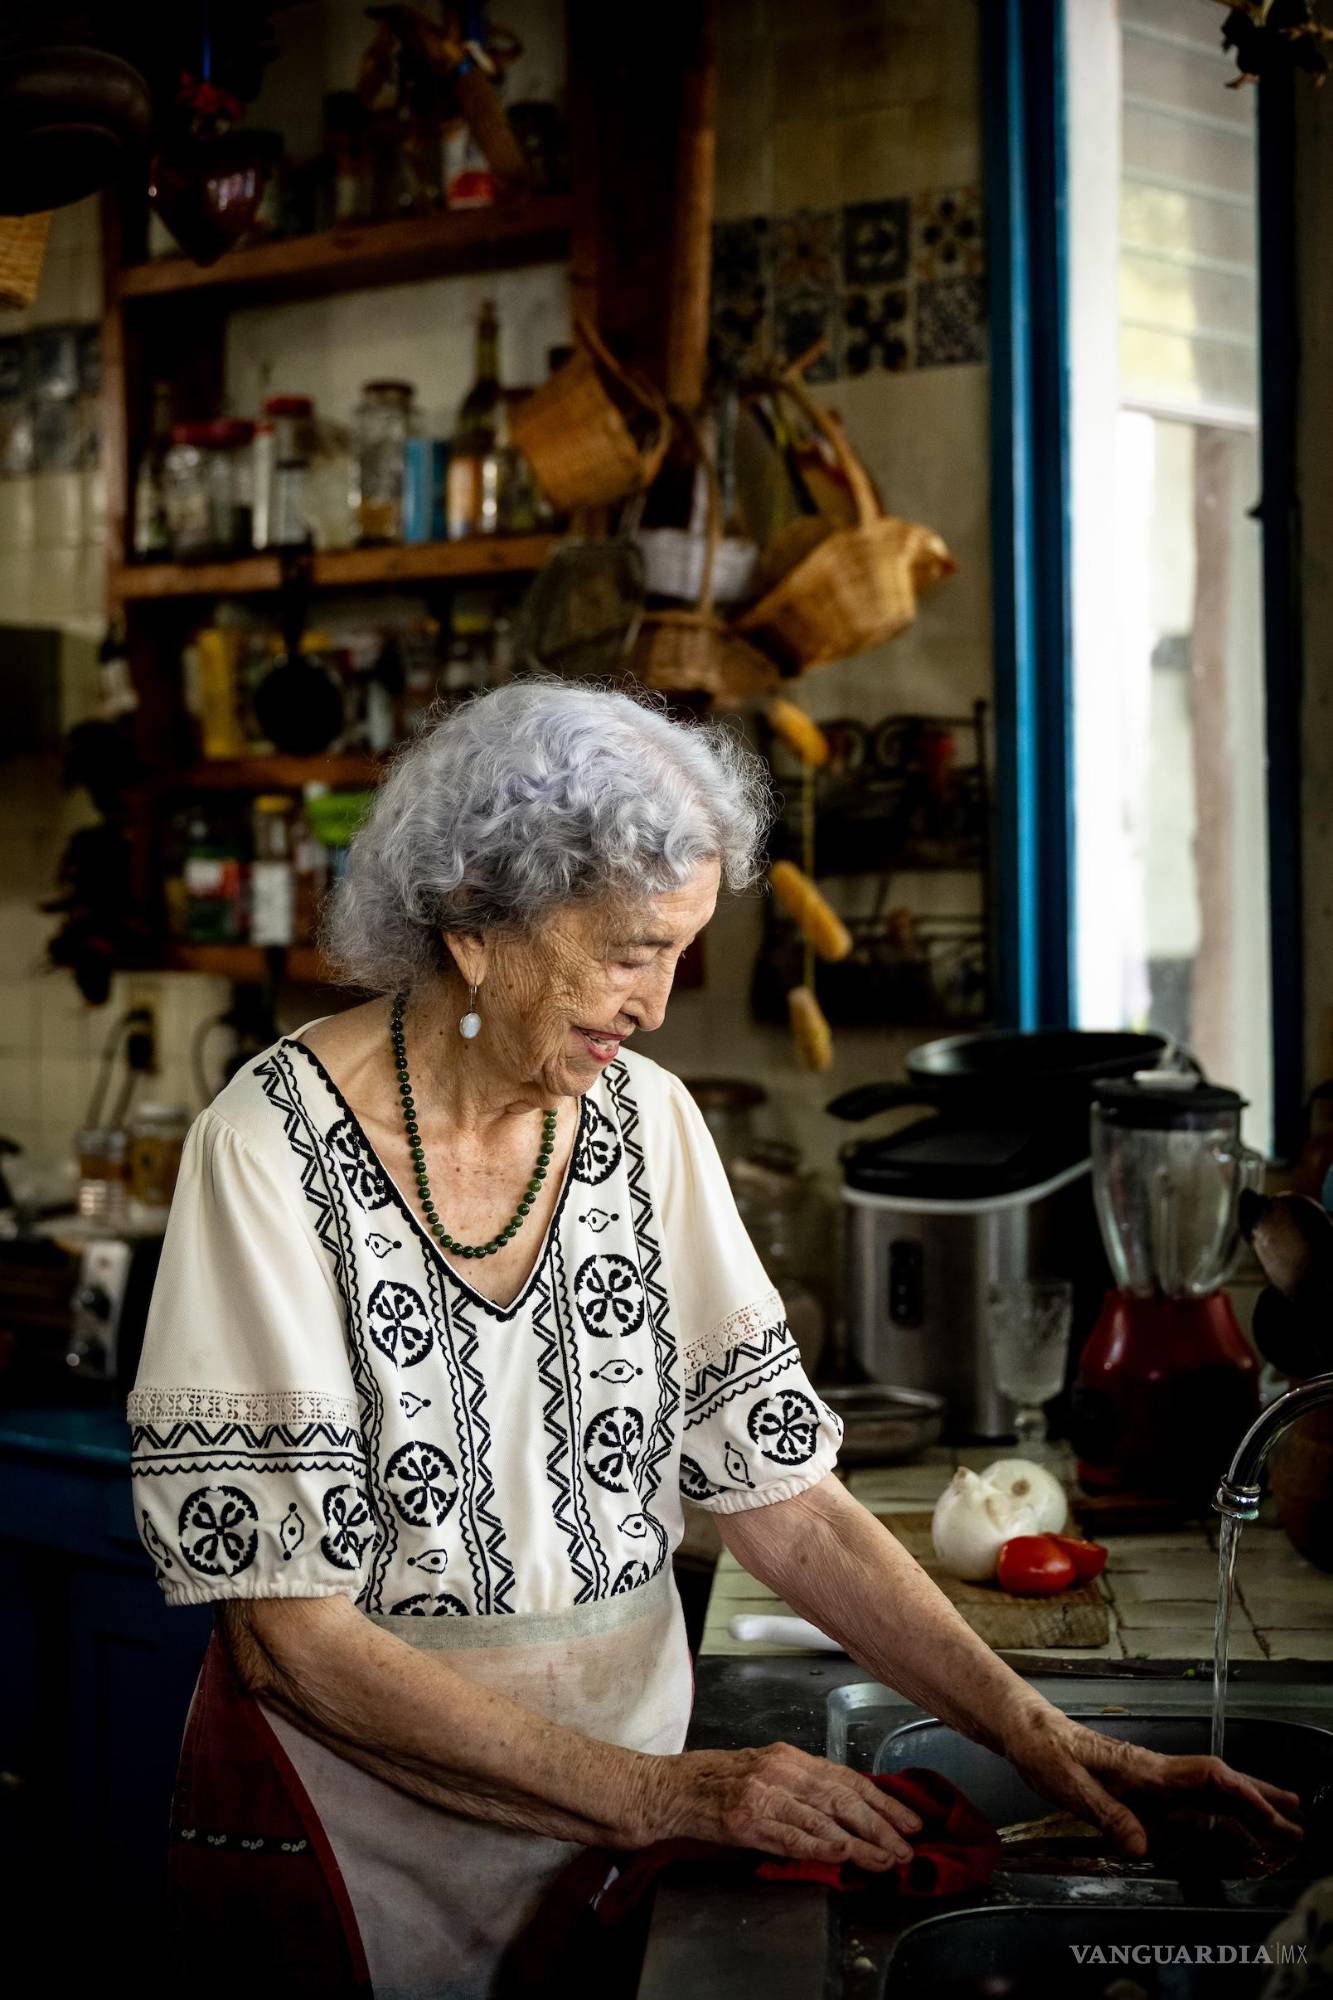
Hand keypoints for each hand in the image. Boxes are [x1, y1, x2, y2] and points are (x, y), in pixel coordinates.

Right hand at [643, 1742, 923, 1870]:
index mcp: (788, 1757)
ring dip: (862, 1842)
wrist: (669, 1790)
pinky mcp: (747, 1820)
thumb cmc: (714, 1783)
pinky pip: (792, 1836)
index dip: (882, 1799)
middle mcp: (780, 1770)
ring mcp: (763, 1794)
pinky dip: (821, 1845)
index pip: (846, 1777)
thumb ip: (800, 1786)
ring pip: (825, 1819)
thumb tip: (846, 1808)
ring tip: (888, 1859)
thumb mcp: (763, 1771)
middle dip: (882, 1824)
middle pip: (843, 1797)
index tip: (909, 1818)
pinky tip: (843, 1853)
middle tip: (909, 1844)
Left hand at [1001, 1703, 1304, 1866]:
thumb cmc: (1044, 1749)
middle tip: (1297, 1822)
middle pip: (1219, 1786)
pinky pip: (1186, 1808)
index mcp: (1144, 1768)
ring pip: (1208, 1797)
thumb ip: (1107, 1814)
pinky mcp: (1138, 1791)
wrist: (1025, 1730)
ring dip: (1245, 1812)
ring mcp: (1149, 1782)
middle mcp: (1154, 1773)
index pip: (1205, 1777)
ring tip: (1279, 1828)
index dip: (1241, 1794)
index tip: (1269, 1812)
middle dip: (1260, 1802)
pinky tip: (1225, 1835)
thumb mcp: (1068, 1784)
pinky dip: (1214, 1820)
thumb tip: (1142, 1847)